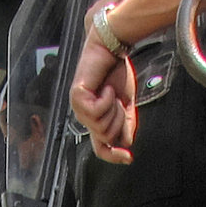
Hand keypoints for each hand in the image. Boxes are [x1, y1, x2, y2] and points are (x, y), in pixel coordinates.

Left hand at [70, 35, 137, 163]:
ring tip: (110, 91)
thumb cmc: (116, 72)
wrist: (112, 48)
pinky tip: (105, 87)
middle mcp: (84, 117)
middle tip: (117, 99)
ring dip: (113, 109)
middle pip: (106, 137)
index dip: (114, 156)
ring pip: (101, 127)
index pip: (101, 148)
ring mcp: (78, 108)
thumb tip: (126, 143)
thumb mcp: (126, 103)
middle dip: (118, 119)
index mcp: (95, 119)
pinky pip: (96, 112)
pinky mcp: (77, 98)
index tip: (128, 158)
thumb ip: (126, 124)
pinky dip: (106, 99)